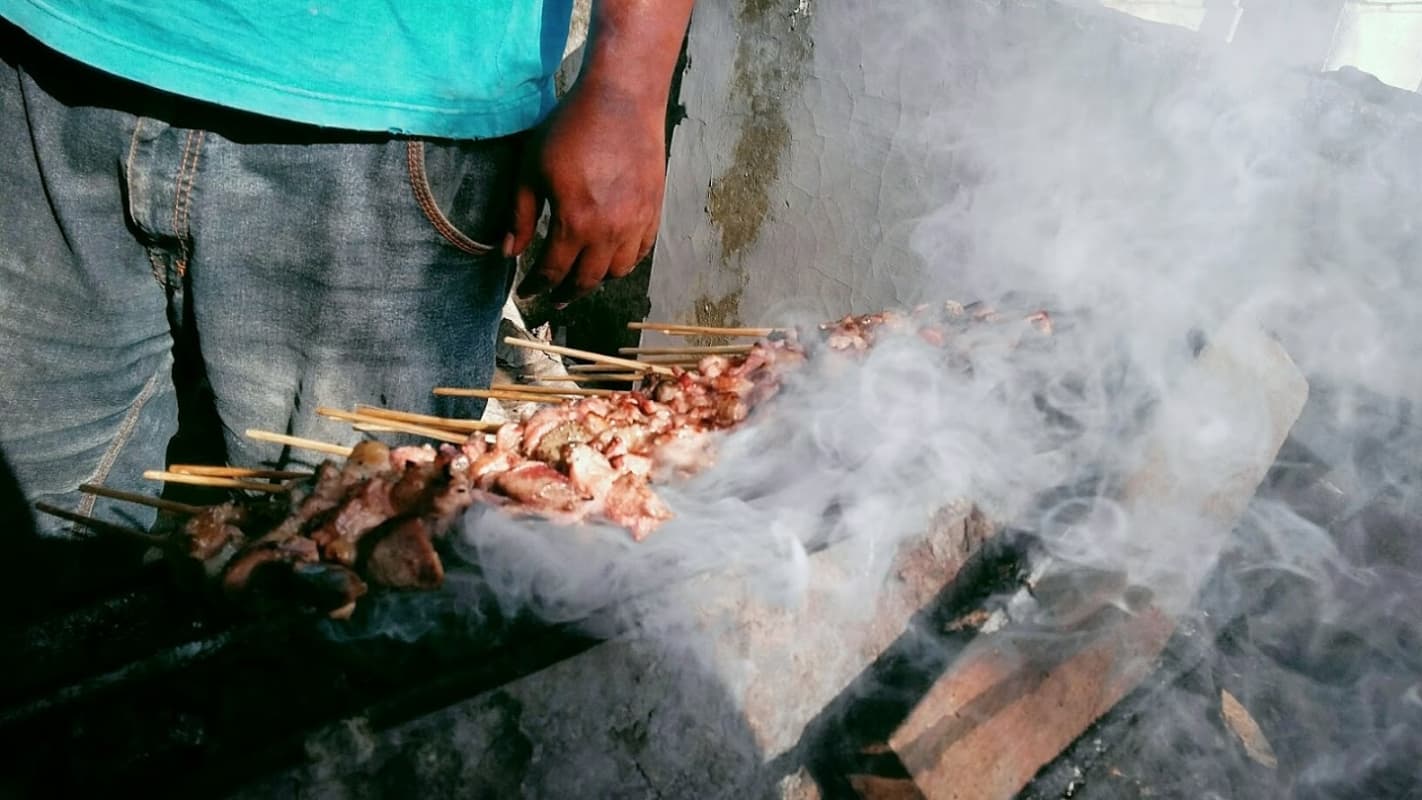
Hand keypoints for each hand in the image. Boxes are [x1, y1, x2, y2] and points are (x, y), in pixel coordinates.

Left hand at [506, 80, 665, 306]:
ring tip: (582, 279)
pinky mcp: (653, 211)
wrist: (622, 100)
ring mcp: (636, 223)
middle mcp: (609, 231)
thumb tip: (508, 253)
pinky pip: (640, 252)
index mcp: (575, 223)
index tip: (526, 293)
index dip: (536, 287)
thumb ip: (520, 215)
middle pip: (586, 280)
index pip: (552, 271)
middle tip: (553, 300)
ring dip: (596, 280)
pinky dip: (625, 262)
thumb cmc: (570, 128)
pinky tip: (612, 259)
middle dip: (566, 294)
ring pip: (617, 271)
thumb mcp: (531, 169)